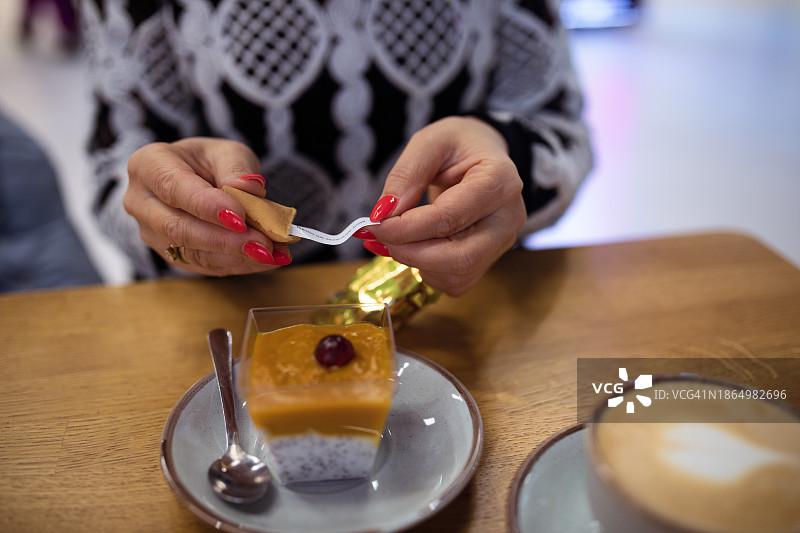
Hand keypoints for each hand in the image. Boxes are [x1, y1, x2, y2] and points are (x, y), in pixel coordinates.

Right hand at [125, 137, 291, 275]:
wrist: (198, 180)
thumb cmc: (209, 162)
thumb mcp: (227, 152)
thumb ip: (237, 168)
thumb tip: (249, 188)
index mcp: (148, 165)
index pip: (174, 188)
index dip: (207, 206)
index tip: (240, 217)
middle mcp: (141, 202)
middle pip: (178, 228)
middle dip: (225, 240)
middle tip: (265, 244)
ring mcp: (152, 234)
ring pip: (192, 254)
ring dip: (237, 257)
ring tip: (275, 254)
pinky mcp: (171, 256)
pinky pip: (204, 266)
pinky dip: (239, 265)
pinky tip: (267, 260)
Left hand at [365, 117, 525, 295]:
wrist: (482, 155)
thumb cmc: (458, 145)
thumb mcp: (428, 143)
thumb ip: (406, 175)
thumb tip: (384, 214)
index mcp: (500, 180)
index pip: (450, 217)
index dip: (406, 227)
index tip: (374, 224)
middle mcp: (509, 217)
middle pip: (461, 257)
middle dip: (411, 253)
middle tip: (380, 237)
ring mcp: (503, 241)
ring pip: (458, 275)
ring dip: (417, 263)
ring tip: (398, 236)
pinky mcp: (490, 259)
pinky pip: (456, 281)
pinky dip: (428, 270)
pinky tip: (416, 245)